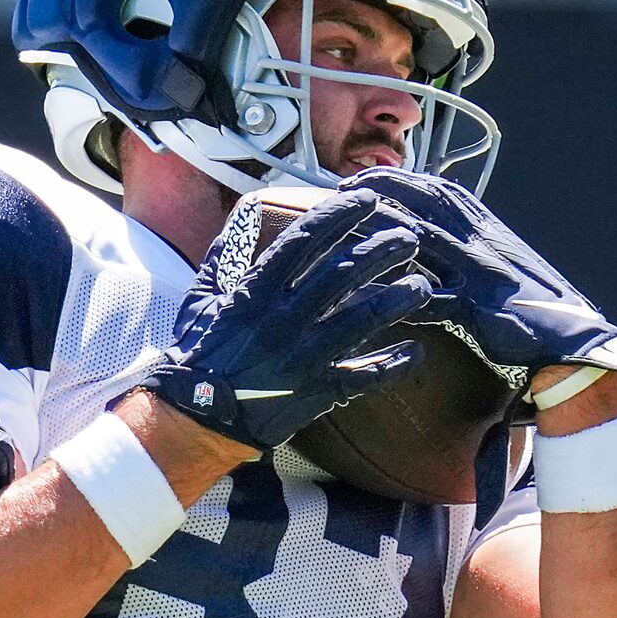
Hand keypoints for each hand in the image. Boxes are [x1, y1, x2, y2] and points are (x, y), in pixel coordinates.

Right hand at [142, 187, 438, 450]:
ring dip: (397, 299)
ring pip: (360, 320)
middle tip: (410, 236)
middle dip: (381, 249)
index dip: (339, 216)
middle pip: (342, 273)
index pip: (303, 242)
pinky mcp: (314, 392)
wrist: (192, 417)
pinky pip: (362, 377)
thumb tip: (242, 220)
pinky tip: (416, 351)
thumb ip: (224, 258)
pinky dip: (391, 365)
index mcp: (253, 294)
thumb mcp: (200, 300)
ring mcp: (301, 357)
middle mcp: (281, 321)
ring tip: (424, 284)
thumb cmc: (195, 357)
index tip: (367, 200)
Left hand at [348, 170, 616, 377]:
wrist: (572, 334)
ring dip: (381, 231)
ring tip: (345, 228)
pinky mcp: (479, 307)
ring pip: (424, 240)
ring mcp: (480, 271)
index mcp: (486, 228)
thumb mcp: (498, 261)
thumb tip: (428, 233)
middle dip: (383, 191)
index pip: (440, 191)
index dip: (400, 180)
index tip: (365, 175)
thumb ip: (466, 246)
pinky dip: (403, 296)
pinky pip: (435, 298)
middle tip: (342, 190)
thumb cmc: (530, 302)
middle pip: (427, 204)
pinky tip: (370, 296)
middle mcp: (483, 241)